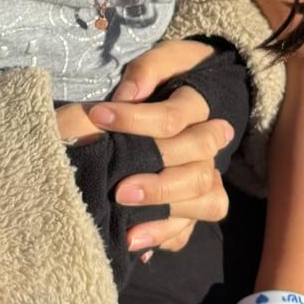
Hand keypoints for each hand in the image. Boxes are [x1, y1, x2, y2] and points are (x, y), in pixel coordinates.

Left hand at [100, 39, 234, 253]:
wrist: (168, 97)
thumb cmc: (158, 79)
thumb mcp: (158, 61)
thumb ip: (146, 71)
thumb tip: (129, 95)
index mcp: (195, 109)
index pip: (172, 119)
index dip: (135, 119)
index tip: (97, 115)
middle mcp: (206, 148)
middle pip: (197, 173)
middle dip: (159, 185)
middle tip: (118, 190)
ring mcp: (203, 178)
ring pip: (206, 202)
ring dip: (166, 218)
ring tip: (128, 230)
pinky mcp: (190, 204)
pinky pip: (188, 229)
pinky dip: (164, 237)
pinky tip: (134, 242)